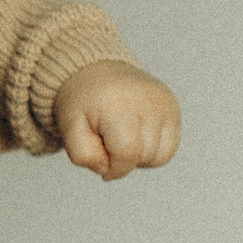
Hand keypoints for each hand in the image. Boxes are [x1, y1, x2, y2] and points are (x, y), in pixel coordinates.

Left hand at [52, 61, 180, 179]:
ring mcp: (165, 104)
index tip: (101, 160)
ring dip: (140, 157)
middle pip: (144, 157)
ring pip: (160, 156)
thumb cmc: (82, 103)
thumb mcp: (69, 128)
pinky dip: (153, 150)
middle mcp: (149, 102)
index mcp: (121, 106)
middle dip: (124, 161)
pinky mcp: (173, 108)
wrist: (97, 73)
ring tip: (122, 138)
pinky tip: (136, 136)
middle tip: (108, 141)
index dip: (113, 168)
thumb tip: (109, 169)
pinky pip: (169, 147)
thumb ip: (83, 155)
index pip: (127, 155)